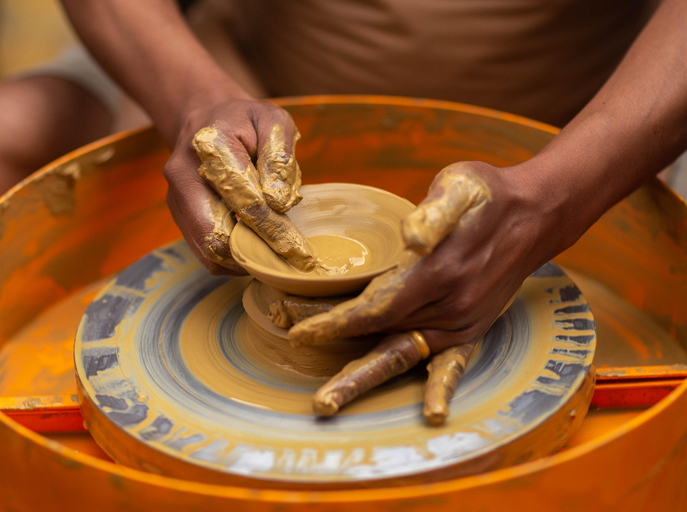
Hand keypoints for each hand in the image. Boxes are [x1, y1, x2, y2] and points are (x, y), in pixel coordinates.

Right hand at [164, 98, 314, 273]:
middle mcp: (184, 175)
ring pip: (207, 249)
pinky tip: (256, 249)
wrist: (204, 120)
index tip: (297, 247)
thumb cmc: (245, 122)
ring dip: (243, 259)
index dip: (271, 226)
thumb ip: (278, 157)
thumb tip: (278, 202)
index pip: (242, 196)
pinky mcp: (178, 217)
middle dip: (255, 251)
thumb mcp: (272, 121)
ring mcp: (176, 199)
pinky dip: (232, 259)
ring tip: (275, 258)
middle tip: (288, 261)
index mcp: (209, 146)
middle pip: (215, 233)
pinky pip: (203, 251)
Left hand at [285, 161, 555, 418]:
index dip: (336, 323)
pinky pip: (452, 365)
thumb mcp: (461, 186)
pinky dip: (439, 388)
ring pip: (405, 355)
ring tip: (331, 401)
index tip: (300, 332)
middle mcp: (451, 306)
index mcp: (439, 272)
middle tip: (309, 381)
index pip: (376, 307)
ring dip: (366, 378)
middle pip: (382, 338)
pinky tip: (434, 413)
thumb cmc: (488, 195)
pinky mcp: (473, 329)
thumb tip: (412, 237)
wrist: (535, 216)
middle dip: (338, 354)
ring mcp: (463, 323)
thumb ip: (436, 213)